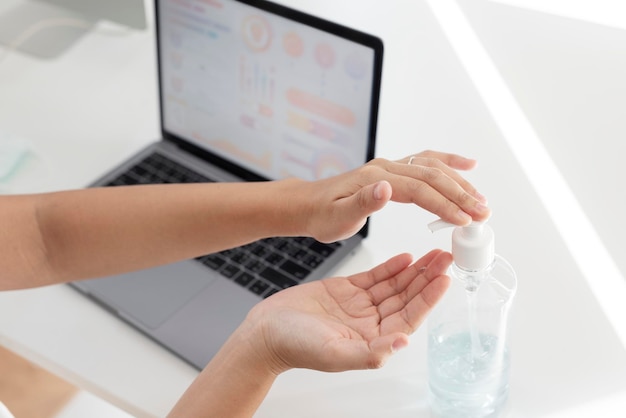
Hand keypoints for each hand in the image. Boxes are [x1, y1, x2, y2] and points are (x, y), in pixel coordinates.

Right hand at [244, 249, 451, 373]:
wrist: (266, 331)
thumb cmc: (295, 346)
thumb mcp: (335, 354)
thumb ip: (370, 353)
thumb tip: (403, 343)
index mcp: (373, 340)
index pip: (409, 317)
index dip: (428, 298)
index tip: (444, 279)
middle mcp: (371, 323)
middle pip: (407, 298)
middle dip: (427, 278)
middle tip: (446, 257)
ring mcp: (360, 306)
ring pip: (394, 286)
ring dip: (414, 270)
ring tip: (433, 253)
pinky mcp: (347, 291)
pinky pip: (375, 277)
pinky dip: (391, 267)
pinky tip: (406, 257)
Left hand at [300, 150, 489, 242]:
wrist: (309, 203)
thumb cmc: (322, 214)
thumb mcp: (337, 217)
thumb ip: (362, 203)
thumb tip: (386, 188)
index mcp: (375, 179)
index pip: (418, 190)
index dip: (443, 204)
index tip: (464, 220)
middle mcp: (387, 167)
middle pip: (431, 176)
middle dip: (460, 194)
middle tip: (484, 212)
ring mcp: (391, 166)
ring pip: (433, 167)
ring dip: (459, 182)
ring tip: (481, 199)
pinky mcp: (394, 170)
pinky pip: (426, 161)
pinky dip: (449, 161)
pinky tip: (468, 165)